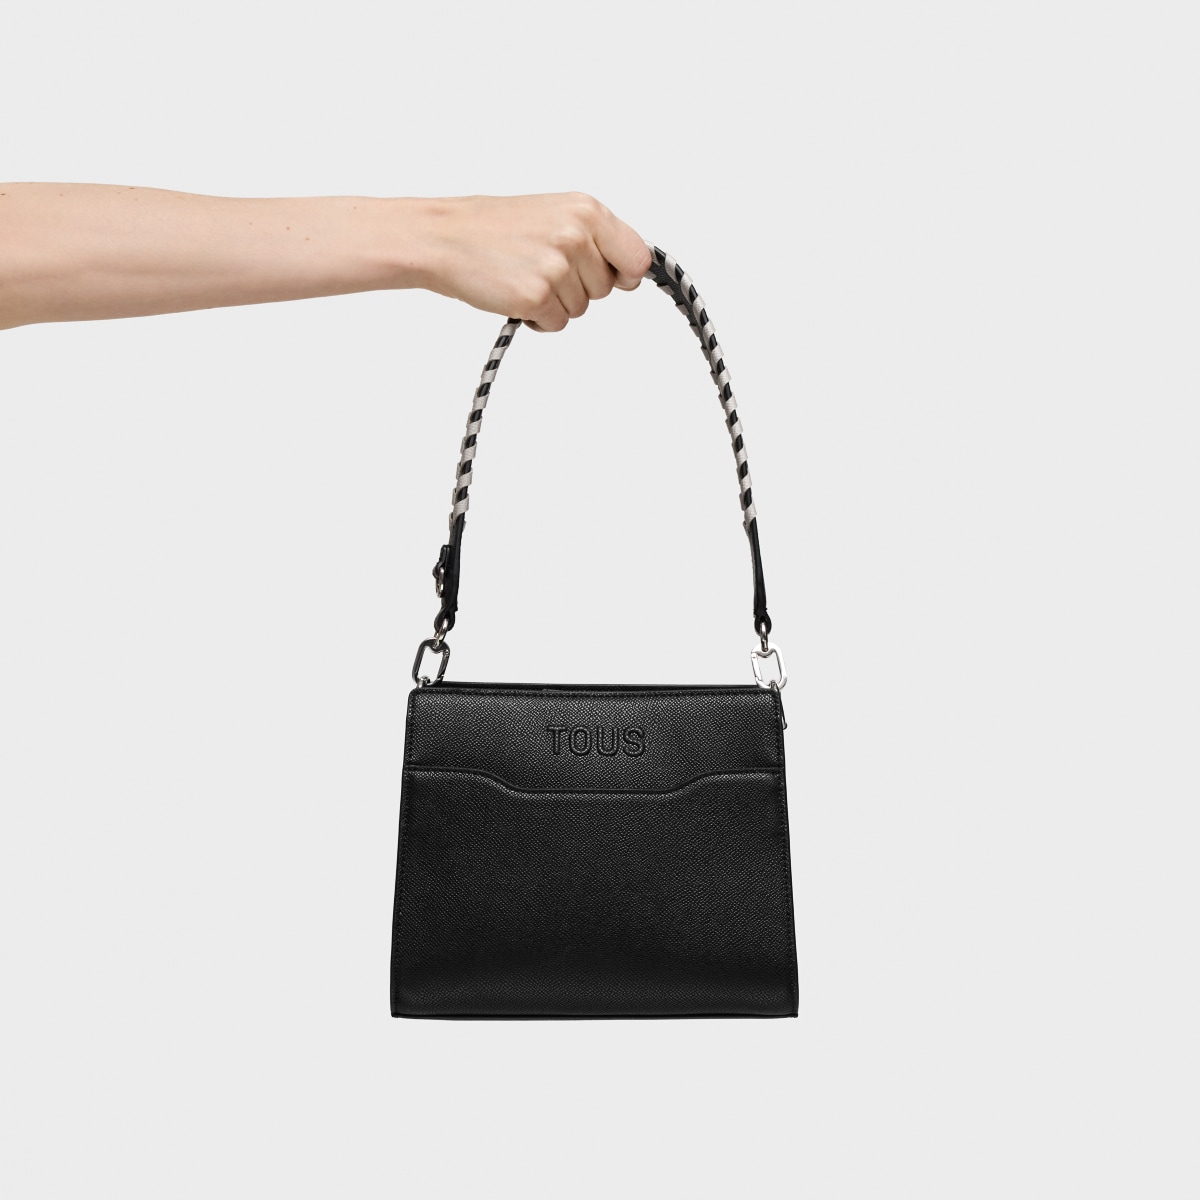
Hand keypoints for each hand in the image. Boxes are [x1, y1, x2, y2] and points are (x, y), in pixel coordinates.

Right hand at [412, 192, 651, 331]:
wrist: (445, 237)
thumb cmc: (496, 228)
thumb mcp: (554, 215)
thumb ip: (595, 238)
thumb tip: (634, 272)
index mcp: (587, 210)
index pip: (638, 258)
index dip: (625, 274)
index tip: (612, 277)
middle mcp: (576, 235)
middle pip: (605, 289)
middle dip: (578, 288)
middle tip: (541, 268)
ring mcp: (557, 267)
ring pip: (581, 309)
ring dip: (555, 303)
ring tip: (523, 277)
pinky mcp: (536, 296)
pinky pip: (556, 324)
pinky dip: (537, 319)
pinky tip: (514, 294)